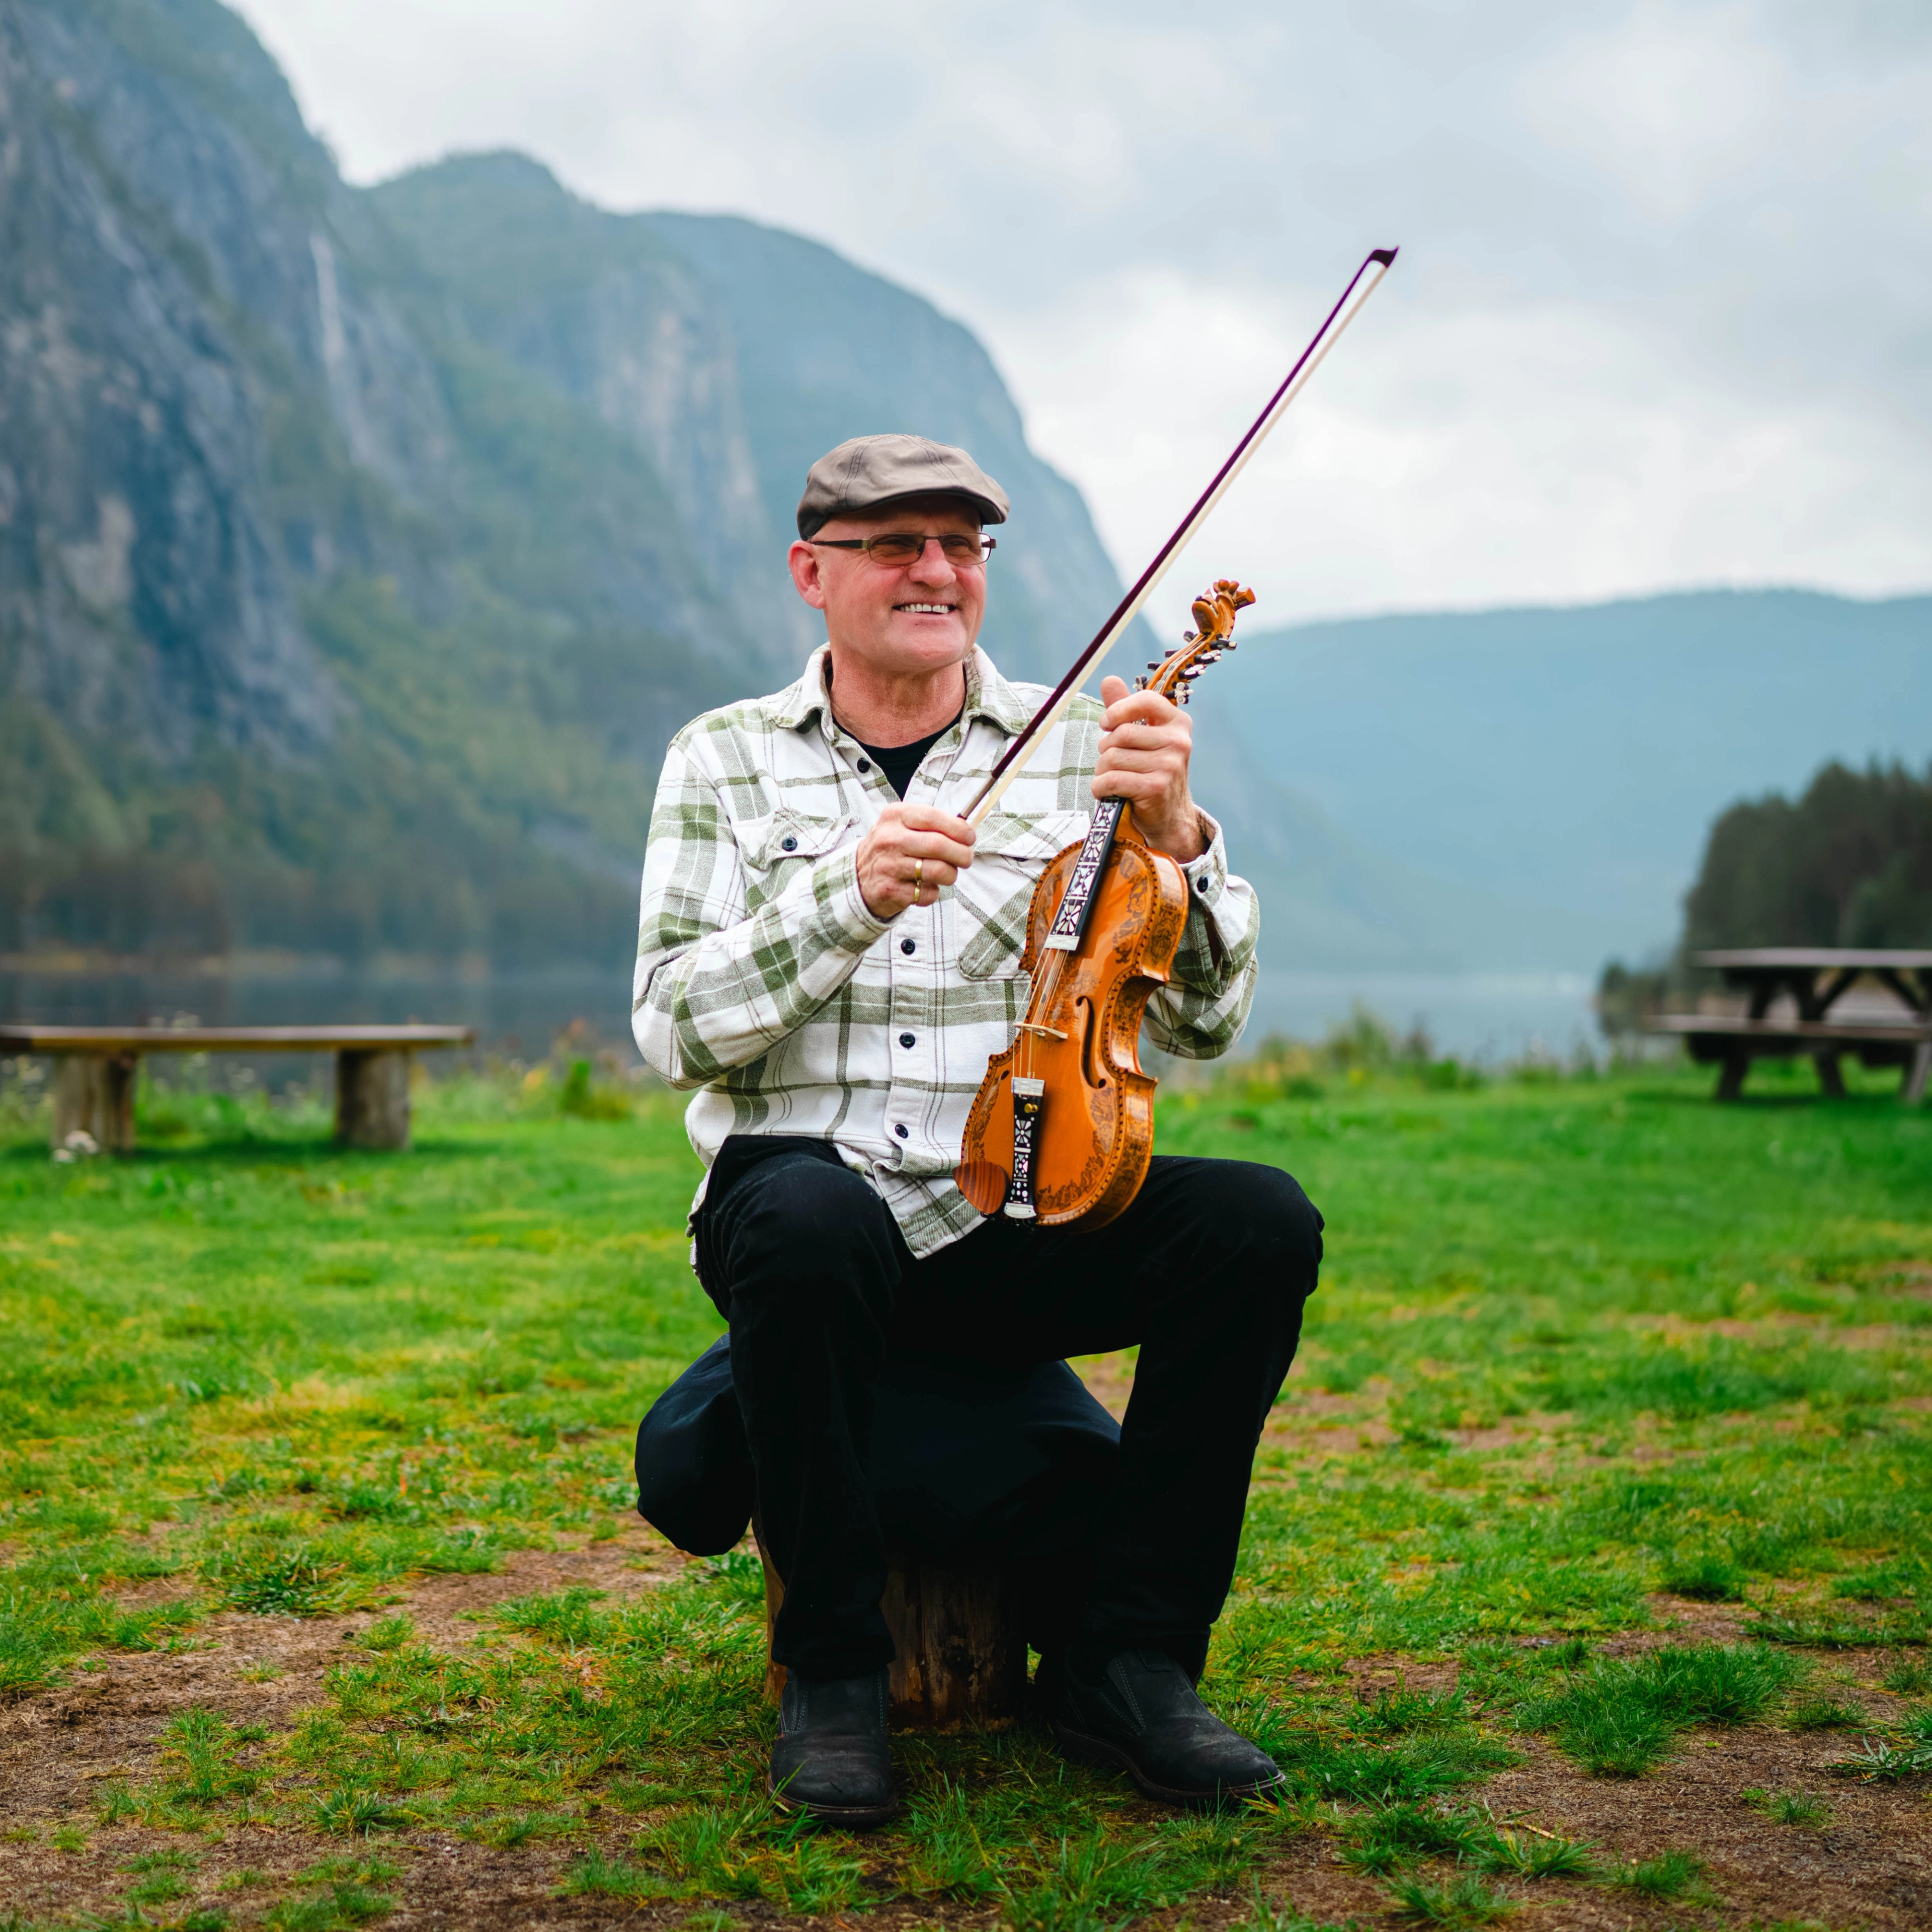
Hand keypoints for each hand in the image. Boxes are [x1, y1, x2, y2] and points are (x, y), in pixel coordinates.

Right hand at [856, 803, 974, 919]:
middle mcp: (889, 839)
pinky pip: (927, 892)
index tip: (969, 837)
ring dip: (951, 874)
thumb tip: (966, 831)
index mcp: (895, 816)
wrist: (860, 876)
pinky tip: (925, 886)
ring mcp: (888, 865)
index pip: (932, 817)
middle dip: (961, 854)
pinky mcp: (890, 890)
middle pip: (938, 845)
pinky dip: (933, 892)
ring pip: (937, 870)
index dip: (957, 828)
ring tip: (948, 873)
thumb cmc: (891, 848)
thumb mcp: (903, 825)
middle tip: (966, 858)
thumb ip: (932, 825)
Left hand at [1094, 675, 1205, 860]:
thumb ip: (1126, 710)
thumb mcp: (1142, 738)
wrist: (1168, 815)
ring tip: (1113, 779)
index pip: (1145, 700)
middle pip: (1121, 734)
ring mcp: (1170, 764)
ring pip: (1112, 757)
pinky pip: (1111, 779)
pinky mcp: (1156, 787)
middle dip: (1106, 749)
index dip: (1118, 709)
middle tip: (1112, 763)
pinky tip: (1108, 792)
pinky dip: (1100, 788)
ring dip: (1102, 771)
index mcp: (1177, 722)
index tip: (1107, 723)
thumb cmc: (1150, 771)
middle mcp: (1178, 741)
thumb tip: (1109, 679)